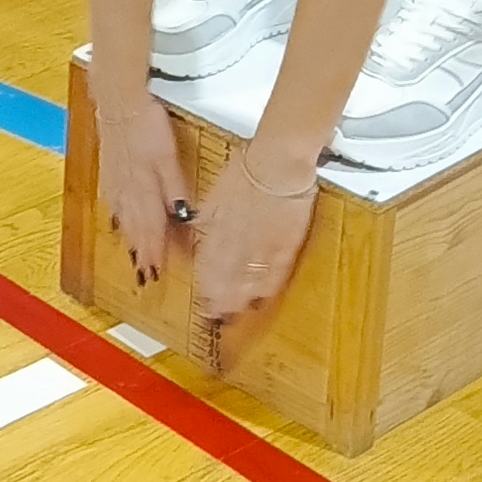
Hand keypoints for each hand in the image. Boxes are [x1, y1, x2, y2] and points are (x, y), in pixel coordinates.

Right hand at [94, 88, 199, 284]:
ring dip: (130, 241)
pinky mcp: (110, 172)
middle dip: (143, 254)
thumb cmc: (146, 126)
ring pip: (124, 220)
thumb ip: (174, 188)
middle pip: (137, 230)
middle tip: (146, 278)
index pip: (153, 229)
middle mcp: (128, 192)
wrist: (118, 102)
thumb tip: (183, 217)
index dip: (156, 252)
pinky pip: (114, 205)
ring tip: (133, 260)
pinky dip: (118, 221)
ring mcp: (116, 183)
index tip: (159, 274)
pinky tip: (117, 225)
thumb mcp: (168, 157)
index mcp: (145, 190)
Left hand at [190, 146, 319, 328]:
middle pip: (225, 280)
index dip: (204, 287)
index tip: (200, 302)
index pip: (207, 267)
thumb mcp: (214, 196)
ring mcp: (262, 248)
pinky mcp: (286, 247)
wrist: (278, 163)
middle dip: (218, 301)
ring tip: (233, 316)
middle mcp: (236, 243)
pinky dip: (265, 289)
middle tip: (214, 318)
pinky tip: (261, 300)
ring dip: (238, 301)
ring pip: (247, 283)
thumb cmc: (247, 170)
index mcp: (217, 230)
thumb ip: (205, 222)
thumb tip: (195, 237)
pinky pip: (274, 275)